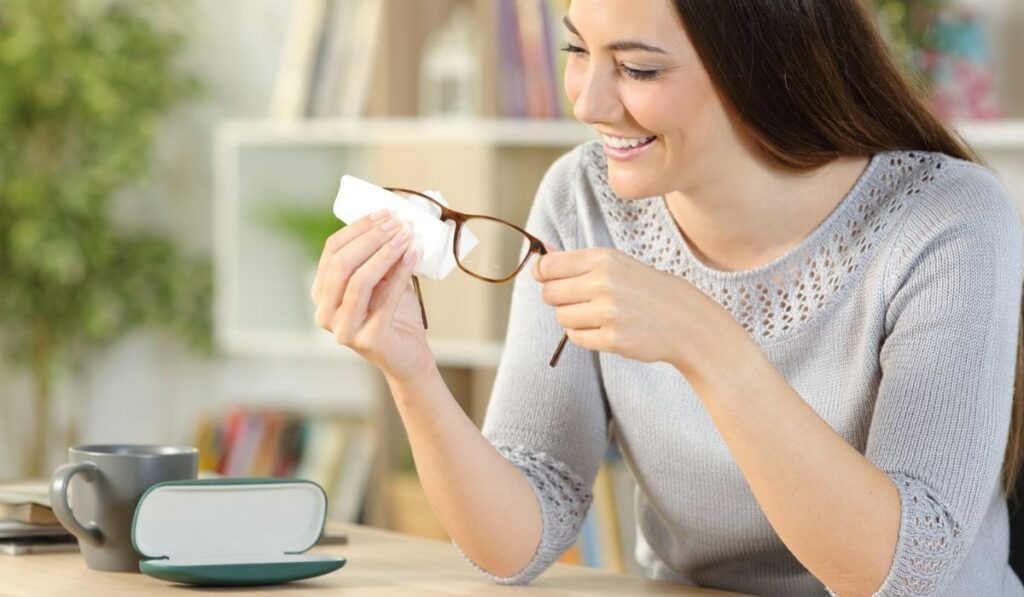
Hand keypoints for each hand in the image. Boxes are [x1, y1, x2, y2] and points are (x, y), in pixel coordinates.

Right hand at [311, 210, 434, 381]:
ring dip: (385, 252)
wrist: (409, 358)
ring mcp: (343, 329)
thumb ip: (380, 257)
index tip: (385, 213)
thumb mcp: (384, 280)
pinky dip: (401, 272)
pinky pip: (384, 299)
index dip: (358, 228)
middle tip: (397, 222)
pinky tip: (413, 254)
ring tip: (406, 235)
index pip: (332, 251)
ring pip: (358, 280)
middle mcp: (325, 312)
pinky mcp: (368, 340)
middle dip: (371, 237)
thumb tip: (391, 221)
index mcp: (322, 293)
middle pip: (342, 263)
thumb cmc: (396, 317)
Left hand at [534, 247, 730, 368]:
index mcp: (603, 259)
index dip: (542, 274)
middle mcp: (603, 283)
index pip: (548, 266)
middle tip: (579, 299)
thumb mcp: (616, 263)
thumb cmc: (645, 288)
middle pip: (550, 293)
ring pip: (561, 317)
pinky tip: (603, 328)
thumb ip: (576, 260)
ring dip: (572, 318)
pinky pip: (576, 338)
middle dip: (558, 298)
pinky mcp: (613, 339)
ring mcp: (608, 313)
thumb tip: (541, 252)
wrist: (684, 319)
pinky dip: (583, 335)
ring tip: (596, 314)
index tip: (549, 278)